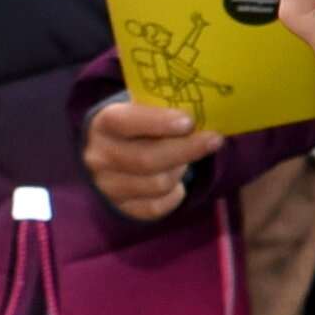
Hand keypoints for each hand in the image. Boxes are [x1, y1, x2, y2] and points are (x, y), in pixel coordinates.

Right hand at [88, 94, 222, 219]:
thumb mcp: (141, 108)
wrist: (110, 152)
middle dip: (186, 149)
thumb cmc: (136, 125)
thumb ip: (164, 106)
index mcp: (104, 124)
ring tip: (186, 159)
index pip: (126, 122)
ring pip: (157, 184)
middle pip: (147, 159)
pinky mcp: (122, 208)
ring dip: (180, 170)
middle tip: (214, 140)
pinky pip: (157, 207)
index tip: (189, 122)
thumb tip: (206, 108)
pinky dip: (174, 195)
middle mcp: (100, 157)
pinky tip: (177, 183)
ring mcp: (108, 186)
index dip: (158, 122)